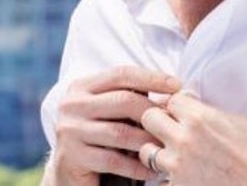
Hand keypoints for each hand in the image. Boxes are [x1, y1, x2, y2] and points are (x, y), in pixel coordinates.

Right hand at [44, 66, 181, 185]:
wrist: (68, 171)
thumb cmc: (98, 139)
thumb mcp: (108, 113)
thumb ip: (128, 99)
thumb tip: (173, 90)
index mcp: (81, 87)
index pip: (120, 74)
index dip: (151, 77)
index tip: (177, 84)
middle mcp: (72, 104)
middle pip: (123, 100)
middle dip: (154, 113)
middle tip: (176, 125)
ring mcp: (69, 130)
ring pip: (121, 133)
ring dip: (149, 142)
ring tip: (167, 149)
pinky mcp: (72, 156)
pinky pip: (114, 160)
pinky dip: (137, 166)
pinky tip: (151, 169)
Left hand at [138, 91, 246, 185]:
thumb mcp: (237, 122)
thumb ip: (206, 111)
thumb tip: (188, 102)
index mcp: (199, 118)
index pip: (169, 99)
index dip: (174, 106)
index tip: (178, 113)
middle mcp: (184, 139)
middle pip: (149, 117)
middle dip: (157, 122)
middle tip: (168, 131)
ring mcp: (178, 165)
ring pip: (146, 150)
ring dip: (156, 152)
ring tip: (173, 157)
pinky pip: (159, 179)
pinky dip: (168, 178)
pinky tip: (182, 176)